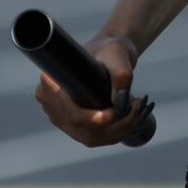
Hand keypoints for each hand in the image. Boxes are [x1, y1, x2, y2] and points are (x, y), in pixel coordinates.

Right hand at [34, 34, 152, 146]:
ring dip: (116, 132)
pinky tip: (131, 123)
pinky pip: (93, 137)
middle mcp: (50, 102)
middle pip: (79, 128)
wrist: (111, 53)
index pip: (68, 111)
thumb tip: (121, 103)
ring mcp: (60, 116)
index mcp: (51, 81)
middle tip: (136, 112)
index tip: (113, 115)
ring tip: (137, 114)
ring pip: (88, 137)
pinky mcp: (73, 125)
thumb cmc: (111, 49)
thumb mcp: (117, 54)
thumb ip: (121, 75)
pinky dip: (114, 134)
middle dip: (111, 127)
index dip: (89, 119)